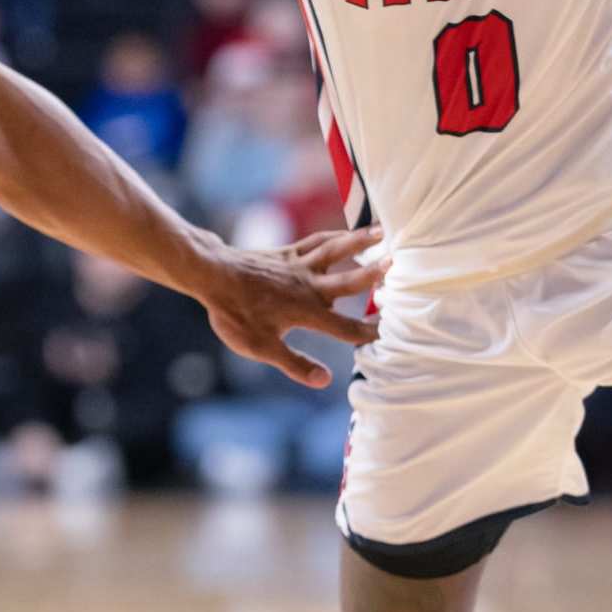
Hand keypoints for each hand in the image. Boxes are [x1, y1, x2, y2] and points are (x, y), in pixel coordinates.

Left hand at [200, 226, 390, 386]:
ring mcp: (299, 266)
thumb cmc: (235, 314)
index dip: (368, 334)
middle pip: (350, 280)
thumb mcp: (262, 347)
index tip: (390, 335)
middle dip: (375, 275)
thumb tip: (325, 380)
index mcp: (306, 312)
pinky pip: (316, 241)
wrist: (212, 275)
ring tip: (383, 232)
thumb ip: (295, 363)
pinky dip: (333, 236)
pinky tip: (345, 233)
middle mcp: (309, 286)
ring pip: (336, 251)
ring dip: (360, 242)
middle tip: (400, 265)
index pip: (345, 328)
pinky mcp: (288, 253)